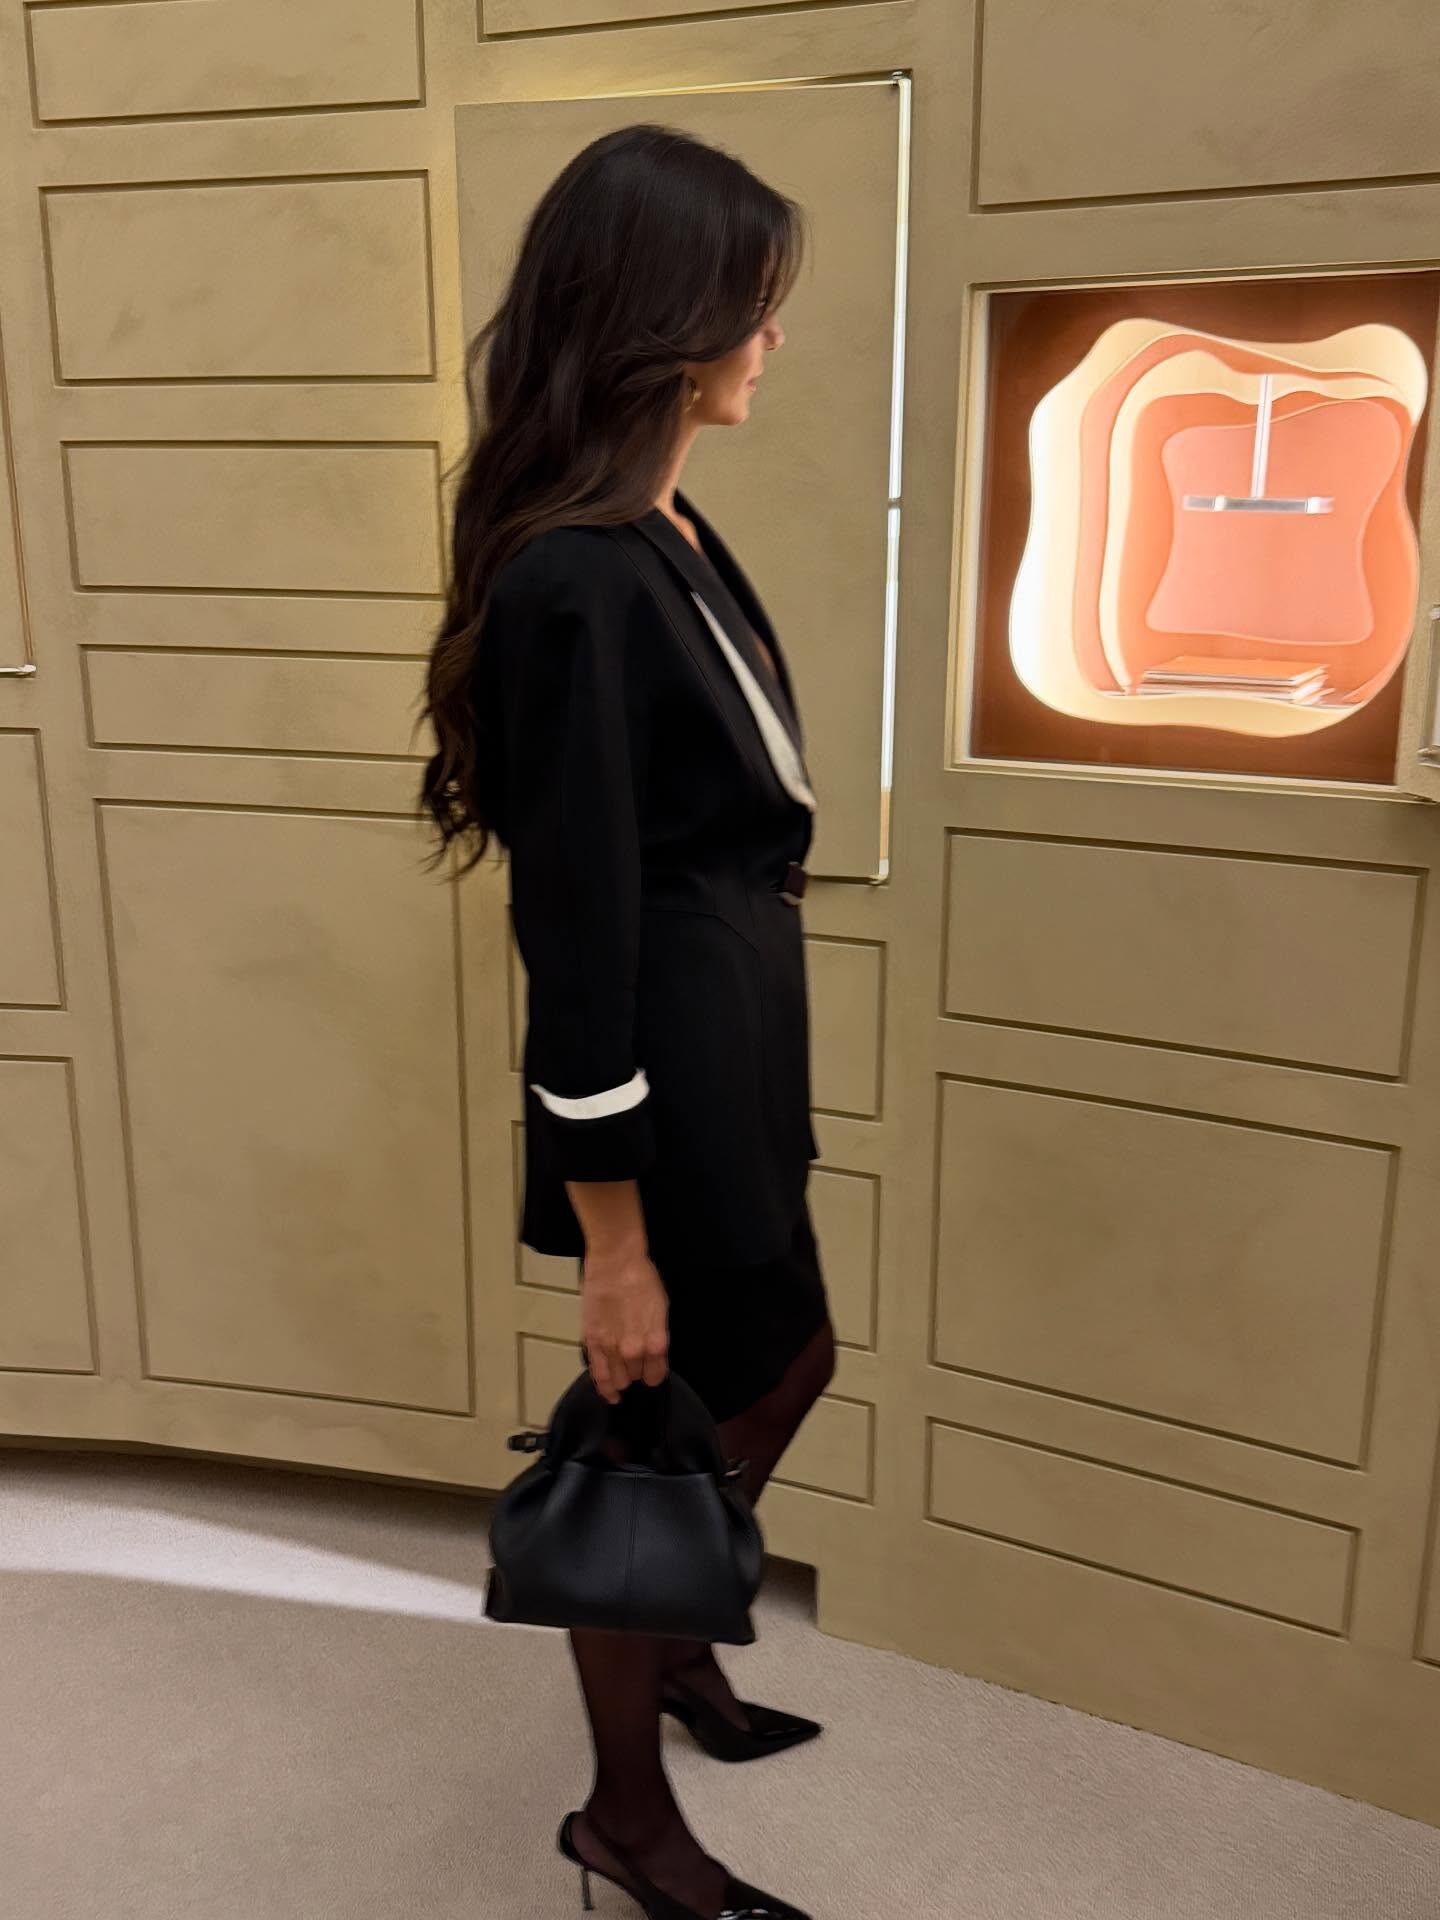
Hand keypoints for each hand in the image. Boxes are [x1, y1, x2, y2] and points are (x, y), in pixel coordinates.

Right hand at [579, 1240, 669, 1404]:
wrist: (615, 1261)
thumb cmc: (642, 1278)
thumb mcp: (661, 1308)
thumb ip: (657, 1337)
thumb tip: (654, 1355)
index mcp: (656, 1341)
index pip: (656, 1375)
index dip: (654, 1373)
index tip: (652, 1370)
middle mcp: (634, 1350)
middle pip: (636, 1377)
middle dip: (637, 1371)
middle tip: (635, 1359)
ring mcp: (611, 1348)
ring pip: (618, 1381)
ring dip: (622, 1378)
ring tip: (622, 1374)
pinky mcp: (592, 1343)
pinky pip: (599, 1375)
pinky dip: (605, 1388)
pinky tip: (610, 1394)